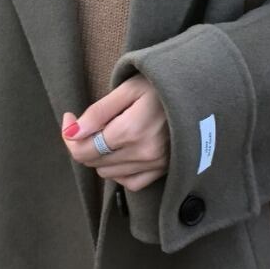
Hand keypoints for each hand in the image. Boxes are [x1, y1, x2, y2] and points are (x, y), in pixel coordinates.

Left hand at [61, 73, 169, 191]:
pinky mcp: (163, 170)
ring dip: (101, 156)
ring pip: (108, 173)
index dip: (70, 135)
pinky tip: (122, 153)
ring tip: (110, 133)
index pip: (84, 148)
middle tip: (88, 122)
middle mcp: (142, 153)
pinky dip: (119, 171)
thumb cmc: (162, 86)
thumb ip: (98, 112)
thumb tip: (72, 132)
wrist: (199, 94)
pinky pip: (130, 182)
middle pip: (93, 162)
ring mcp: (154, 165)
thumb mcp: (128, 89)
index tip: (70, 118)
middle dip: (84, 143)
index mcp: (131, 130)